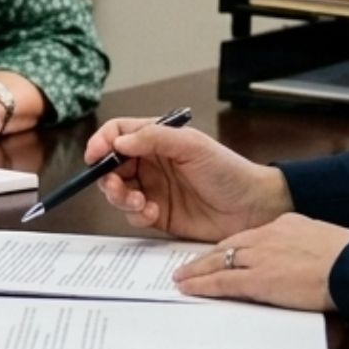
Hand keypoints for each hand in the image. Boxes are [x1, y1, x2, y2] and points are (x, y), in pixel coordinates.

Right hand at [87, 116, 289, 241]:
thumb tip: (119, 141)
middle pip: (111, 165)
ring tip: (140, 201)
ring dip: (121, 197)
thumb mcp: (192, 146)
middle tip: (116, 185)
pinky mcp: (158, 214)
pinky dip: (137, 215)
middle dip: (107, 176)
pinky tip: (154, 212)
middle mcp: (151, 163)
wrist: (252, 208)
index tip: (96, 155)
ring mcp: (153, 189)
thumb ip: (154, 138)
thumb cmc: (229, 171)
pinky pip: (133, 215)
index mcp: (157, 140)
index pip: (118, 133)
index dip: (102, 142)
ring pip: (118, 192)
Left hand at [172, 214, 348, 310]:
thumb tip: (297, 251)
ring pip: (218, 261)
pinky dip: (203, 285)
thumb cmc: (346, 256)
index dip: (227, 246)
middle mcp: (266, 236)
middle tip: (187, 265)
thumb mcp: (318, 237)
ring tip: (181, 277)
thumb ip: (300, 241)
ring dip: (197, 271)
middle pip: (227, 246)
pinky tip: (189, 288)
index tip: (215, 253)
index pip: (246, 236)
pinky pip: (223, 282)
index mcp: (283, 225)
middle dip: (205, 257)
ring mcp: (261, 257)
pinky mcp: (260, 279)